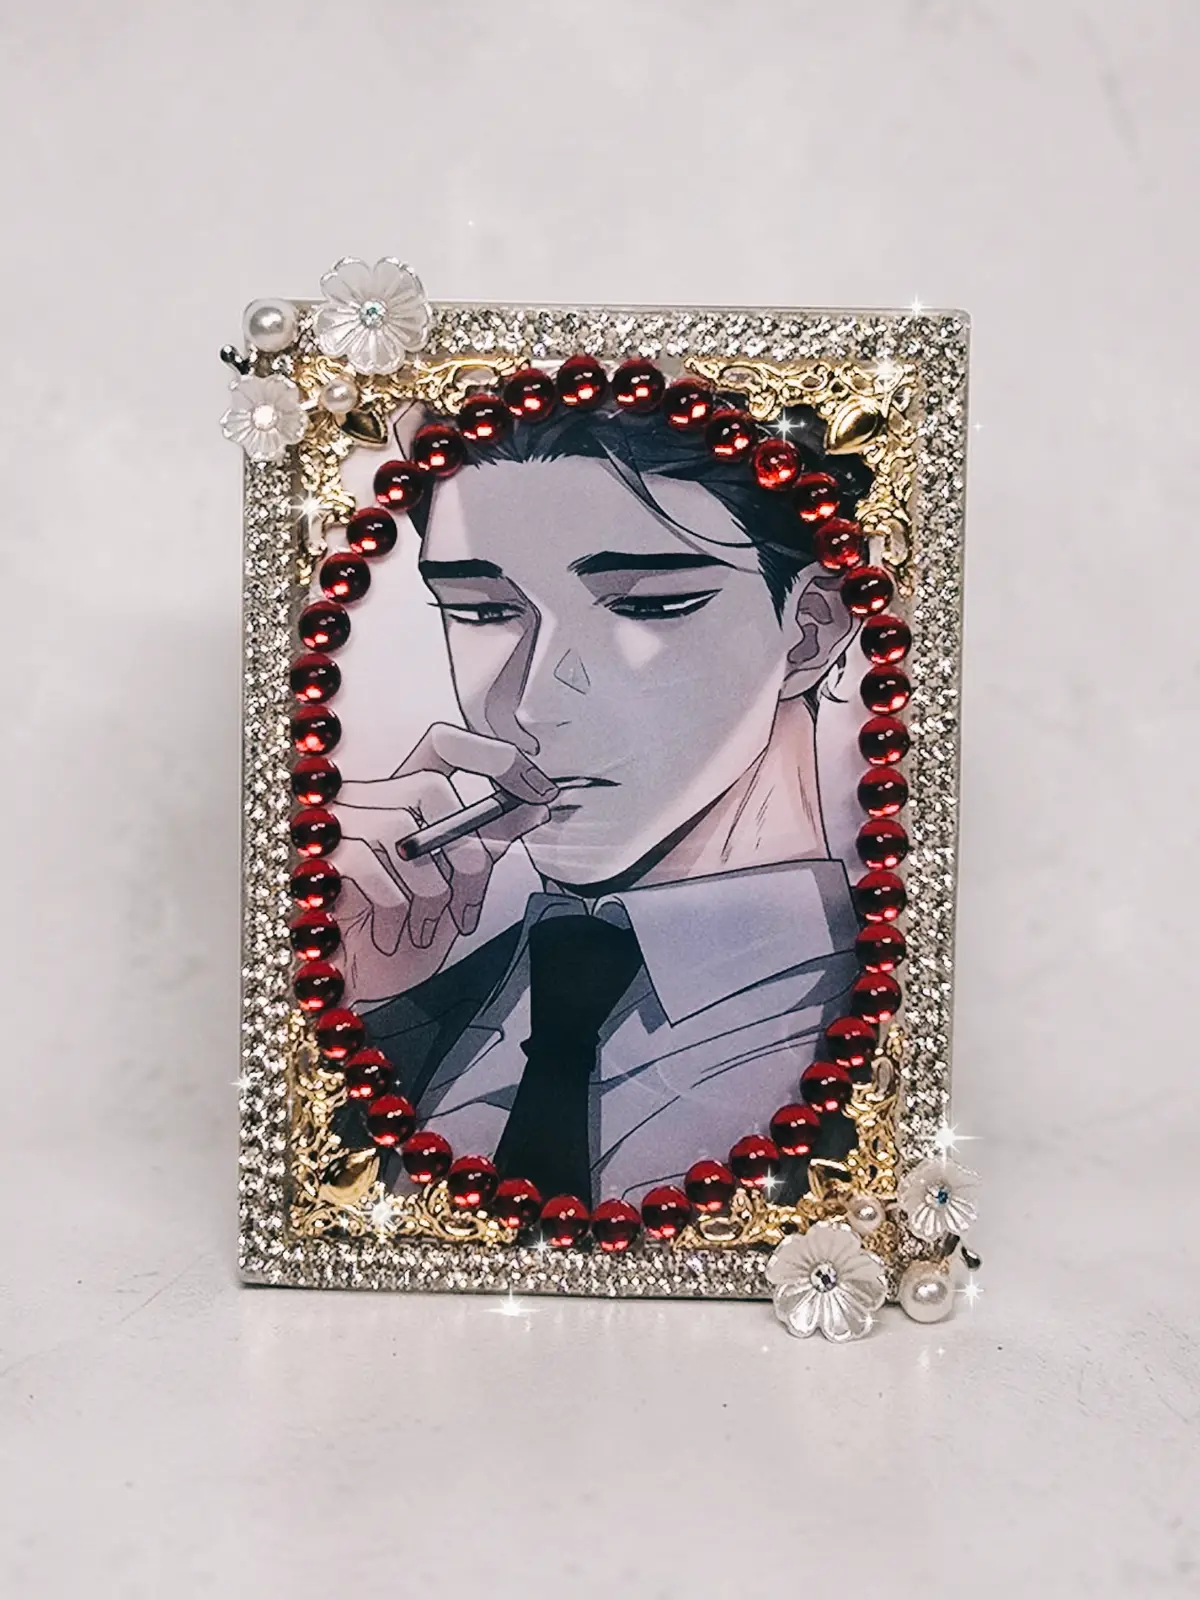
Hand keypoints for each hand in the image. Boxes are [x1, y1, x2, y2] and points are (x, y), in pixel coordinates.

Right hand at [332, 724, 554, 1001]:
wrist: (365, 977)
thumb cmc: (409, 925)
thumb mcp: (464, 880)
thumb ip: (494, 836)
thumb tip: (537, 804)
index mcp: (408, 790)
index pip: (447, 740)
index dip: (495, 758)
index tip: (540, 792)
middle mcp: (372, 795)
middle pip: (430, 786)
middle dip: (466, 853)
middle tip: (466, 906)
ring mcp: (340, 821)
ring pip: (402, 828)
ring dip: (429, 890)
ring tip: (427, 927)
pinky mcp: (319, 856)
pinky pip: (366, 862)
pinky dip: (393, 903)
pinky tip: (396, 930)